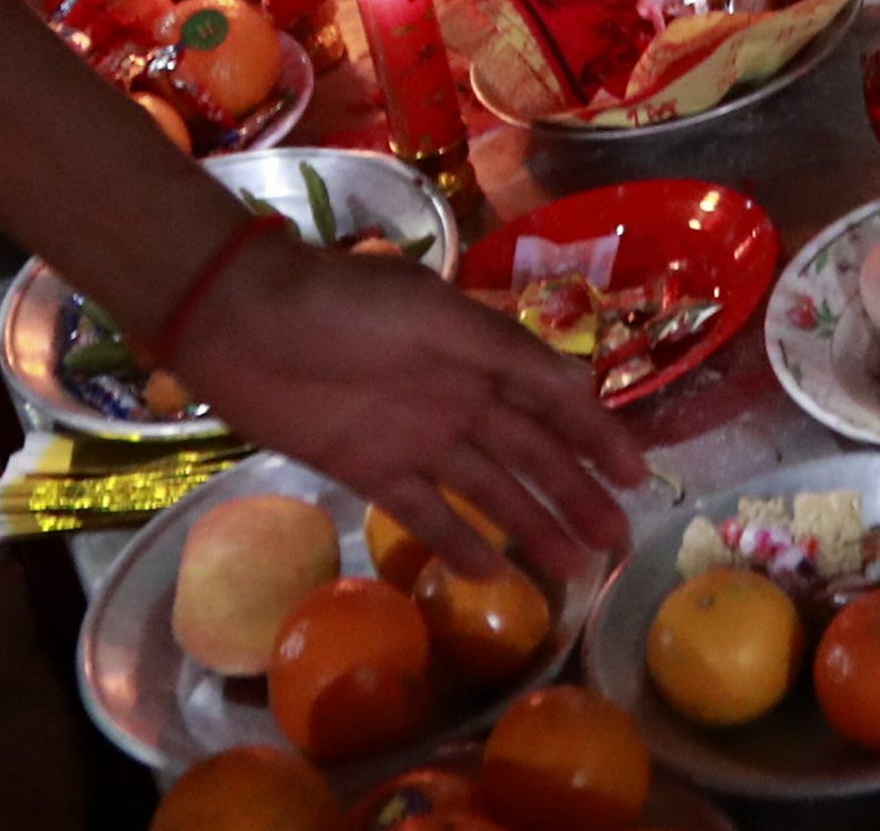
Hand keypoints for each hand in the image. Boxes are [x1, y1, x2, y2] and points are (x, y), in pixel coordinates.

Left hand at [175, 236, 643, 580]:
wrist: (245, 321)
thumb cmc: (344, 305)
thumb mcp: (435, 316)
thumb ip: (505, 354)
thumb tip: (580, 387)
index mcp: (480, 353)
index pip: (555, 401)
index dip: (596, 436)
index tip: (634, 476)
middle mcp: (459, 398)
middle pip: (530, 455)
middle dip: (575, 495)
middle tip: (616, 542)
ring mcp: (416, 438)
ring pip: (489, 490)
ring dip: (530, 526)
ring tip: (570, 568)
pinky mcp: (370, 470)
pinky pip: (425, 514)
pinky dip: (457, 543)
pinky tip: (489, 574)